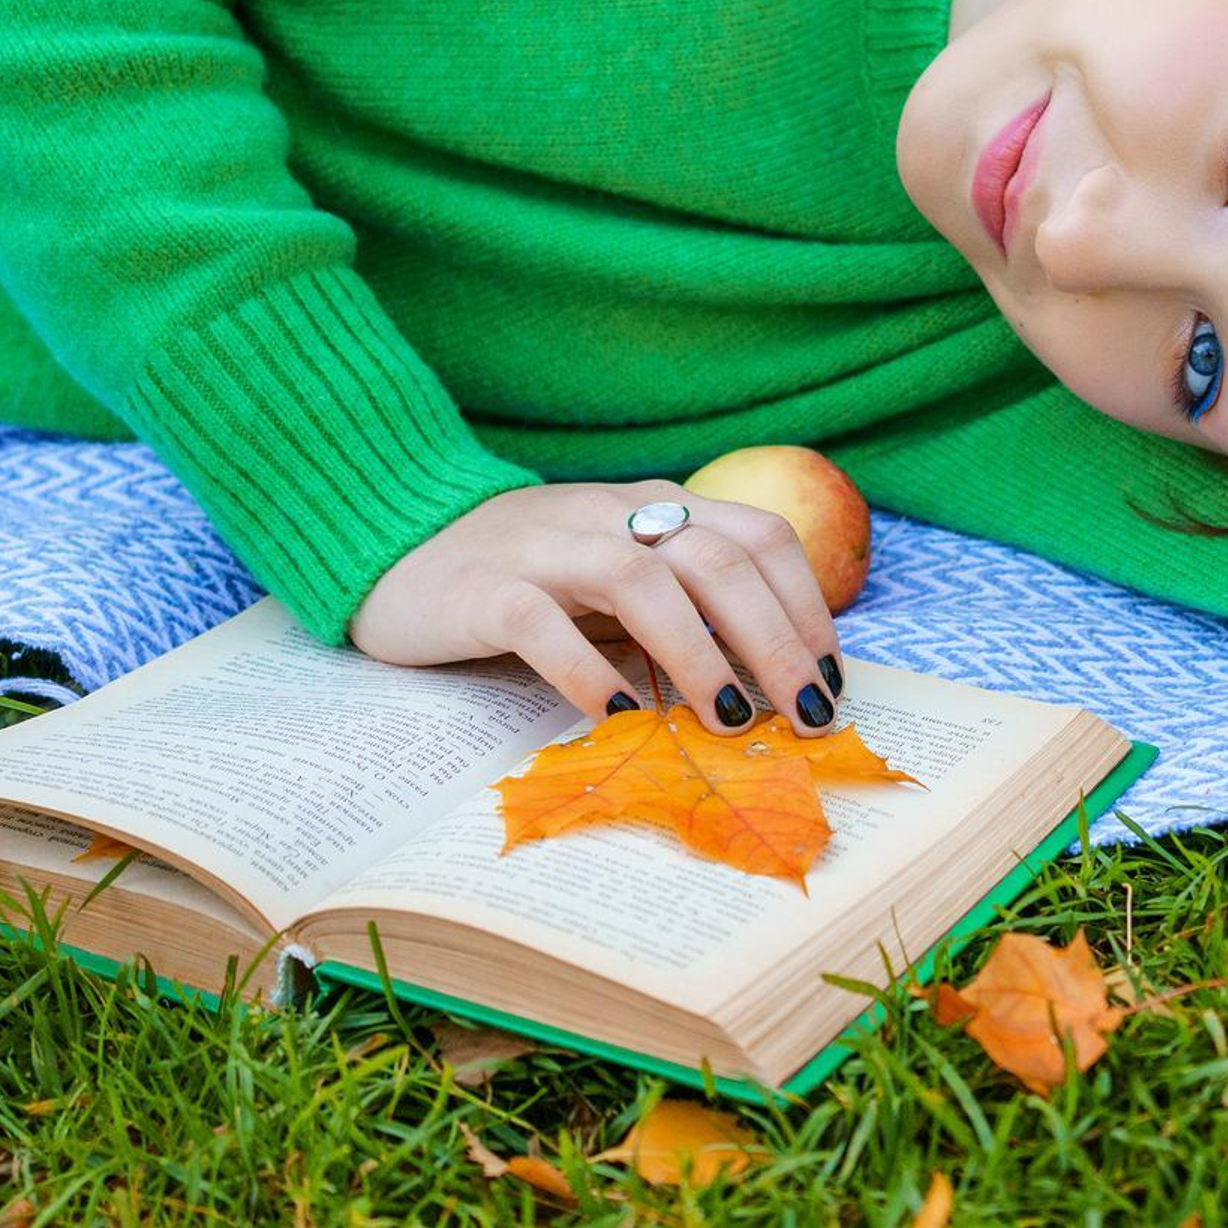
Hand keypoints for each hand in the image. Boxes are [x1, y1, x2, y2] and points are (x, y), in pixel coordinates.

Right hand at [345, 479, 844, 735]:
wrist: (396, 550)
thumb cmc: (531, 579)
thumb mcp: (621, 579)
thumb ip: (686, 609)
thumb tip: (774, 684)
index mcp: (658, 506)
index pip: (761, 538)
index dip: (808, 606)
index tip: (831, 679)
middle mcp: (613, 514)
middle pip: (719, 560)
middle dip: (777, 641)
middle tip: (807, 716)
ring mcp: (546, 545)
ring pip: (641, 580)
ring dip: (698, 654)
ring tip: (728, 721)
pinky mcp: (483, 587)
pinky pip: (541, 622)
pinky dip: (586, 671)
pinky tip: (620, 717)